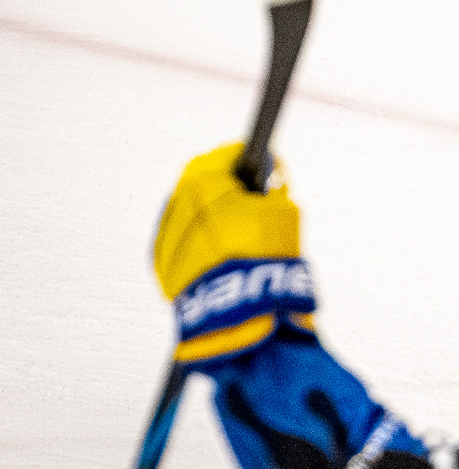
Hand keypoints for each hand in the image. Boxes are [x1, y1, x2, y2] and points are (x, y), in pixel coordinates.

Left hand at [153, 144, 315, 364]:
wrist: (238, 312)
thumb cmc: (260, 259)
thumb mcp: (283, 209)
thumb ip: (274, 184)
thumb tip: (271, 173)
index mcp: (202, 182)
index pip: (222, 156)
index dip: (243, 158)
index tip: (255, 163)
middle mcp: (176, 206)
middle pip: (200, 183)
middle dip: (222, 186)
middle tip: (248, 197)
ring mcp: (166, 239)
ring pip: (187, 214)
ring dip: (207, 215)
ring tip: (235, 231)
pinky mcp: (163, 268)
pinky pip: (180, 243)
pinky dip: (197, 242)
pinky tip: (220, 252)